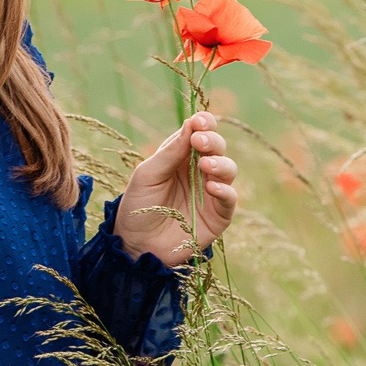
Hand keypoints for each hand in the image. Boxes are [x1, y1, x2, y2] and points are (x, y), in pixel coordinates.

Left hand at [114, 111, 237, 266]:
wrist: (136, 244)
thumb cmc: (138, 206)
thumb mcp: (148, 174)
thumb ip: (169, 152)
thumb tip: (190, 125)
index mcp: (182, 156)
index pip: (200, 133)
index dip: (204, 124)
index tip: (199, 121)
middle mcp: (200, 171)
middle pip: (217, 148)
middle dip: (212, 141)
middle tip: (200, 141)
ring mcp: (212, 193)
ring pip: (228, 169)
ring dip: (220, 164)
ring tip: (205, 165)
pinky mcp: (219, 215)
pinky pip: (229, 198)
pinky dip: (224, 190)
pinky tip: (211, 187)